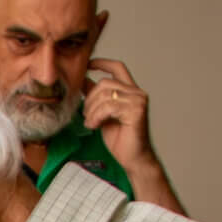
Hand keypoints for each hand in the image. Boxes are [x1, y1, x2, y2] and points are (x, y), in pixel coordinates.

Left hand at [83, 58, 157, 174]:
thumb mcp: (103, 114)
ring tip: (90, 123)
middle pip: (105, 83)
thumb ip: (96, 97)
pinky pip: (109, 106)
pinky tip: (94, 125)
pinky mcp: (136, 111)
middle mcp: (137, 93)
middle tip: (86, 115)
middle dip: (89, 98)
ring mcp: (138, 101)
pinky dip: (97, 116)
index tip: (88, 64)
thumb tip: (83, 81)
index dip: (102, 63)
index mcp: (130, 91)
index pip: (118, 68)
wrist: (133, 158)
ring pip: (105, 94)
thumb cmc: (120, 139)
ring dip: (92, 110)